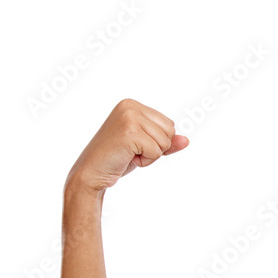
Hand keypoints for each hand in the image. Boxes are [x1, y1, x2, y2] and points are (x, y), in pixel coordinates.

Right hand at [66, 98, 188, 192]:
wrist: (91, 173)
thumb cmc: (117, 158)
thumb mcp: (145, 147)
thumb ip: (166, 142)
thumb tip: (186, 140)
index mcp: (132, 105)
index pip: (169, 124)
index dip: (158, 141)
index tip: (135, 144)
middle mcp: (130, 107)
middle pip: (170, 131)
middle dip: (157, 147)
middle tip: (132, 150)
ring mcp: (129, 118)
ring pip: (165, 142)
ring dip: (150, 155)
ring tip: (129, 154)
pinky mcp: (130, 133)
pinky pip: (156, 151)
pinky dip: (145, 161)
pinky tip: (127, 158)